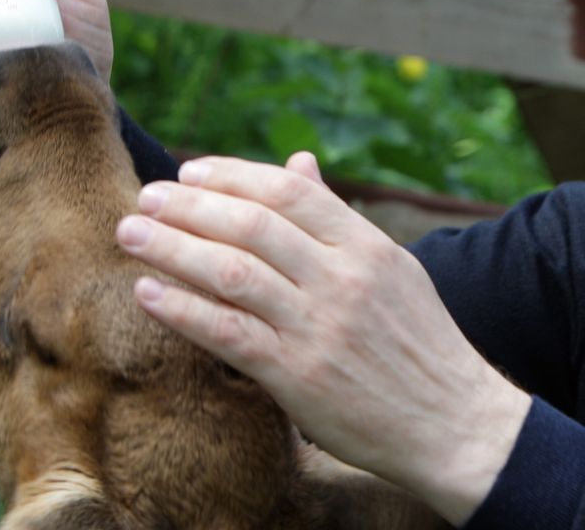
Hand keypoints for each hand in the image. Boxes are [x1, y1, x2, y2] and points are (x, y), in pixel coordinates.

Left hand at [115, 152, 530, 525]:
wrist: (453, 421)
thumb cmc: (419, 343)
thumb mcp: (392, 268)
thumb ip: (337, 219)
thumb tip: (299, 165)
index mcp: (367, 246)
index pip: (288, 191)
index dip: (231, 175)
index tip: (190, 172)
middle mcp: (343, 278)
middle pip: (251, 224)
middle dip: (188, 205)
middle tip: (146, 197)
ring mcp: (320, 326)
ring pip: (231, 272)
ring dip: (171, 247)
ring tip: (131, 233)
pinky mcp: (298, 375)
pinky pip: (228, 333)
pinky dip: (182, 308)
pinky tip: (148, 292)